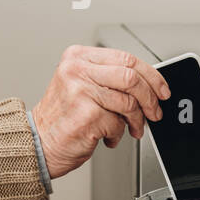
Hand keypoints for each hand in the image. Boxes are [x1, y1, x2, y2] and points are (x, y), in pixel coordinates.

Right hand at [31, 45, 170, 179]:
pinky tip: (106, 136)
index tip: (161, 89)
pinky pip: (118, 123)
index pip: (126, 58)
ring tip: (130, 128)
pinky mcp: (86, 114)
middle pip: (132, 77)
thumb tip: (148, 84)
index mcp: (77, 57)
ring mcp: (80, 91)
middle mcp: (76, 70)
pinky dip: (117, 134)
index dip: (151, 76)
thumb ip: (109, 78)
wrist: (38, 142)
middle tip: (154, 111)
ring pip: (129, 102)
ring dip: (136, 121)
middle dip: (150, 98)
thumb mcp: (81, 85)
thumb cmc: (62, 117)